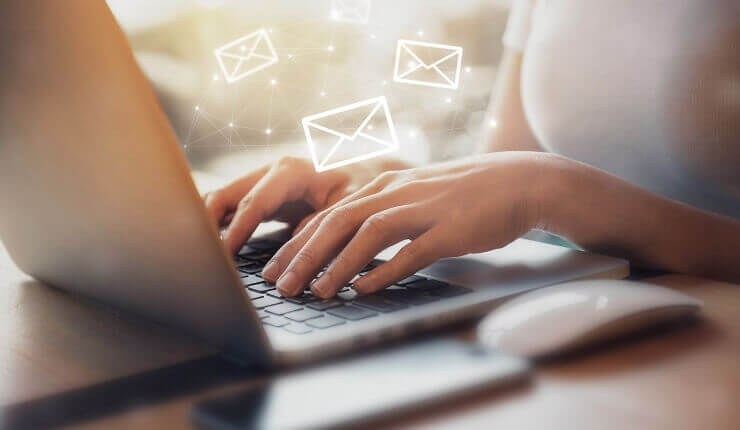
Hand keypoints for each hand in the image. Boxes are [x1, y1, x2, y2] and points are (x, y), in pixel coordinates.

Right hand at [203, 156, 409, 253]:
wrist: (368, 174)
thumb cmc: (362, 187)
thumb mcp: (350, 205)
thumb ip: (323, 223)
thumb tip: (296, 251)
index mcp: (291, 171)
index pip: (254, 202)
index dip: (238, 229)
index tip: (224, 254)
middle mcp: (271, 172)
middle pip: (226, 195)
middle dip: (208, 223)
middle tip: (199, 255)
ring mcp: (263, 183)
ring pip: (222, 200)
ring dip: (208, 225)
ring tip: (198, 254)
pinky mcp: (262, 196)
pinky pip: (231, 209)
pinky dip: (218, 226)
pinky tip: (211, 249)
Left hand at [264, 152, 549, 297]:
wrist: (515, 183)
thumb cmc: (461, 195)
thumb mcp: (413, 197)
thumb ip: (381, 216)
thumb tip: (349, 252)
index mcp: (383, 185)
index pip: (328, 213)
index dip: (297, 242)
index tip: (273, 269)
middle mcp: (396, 192)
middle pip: (338, 221)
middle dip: (304, 255)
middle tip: (280, 285)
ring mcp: (422, 209)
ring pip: (368, 234)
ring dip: (337, 264)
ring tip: (316, 292)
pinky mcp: (449, 229)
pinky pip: (410, 251)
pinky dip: (383, 271)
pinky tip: (363, 289)